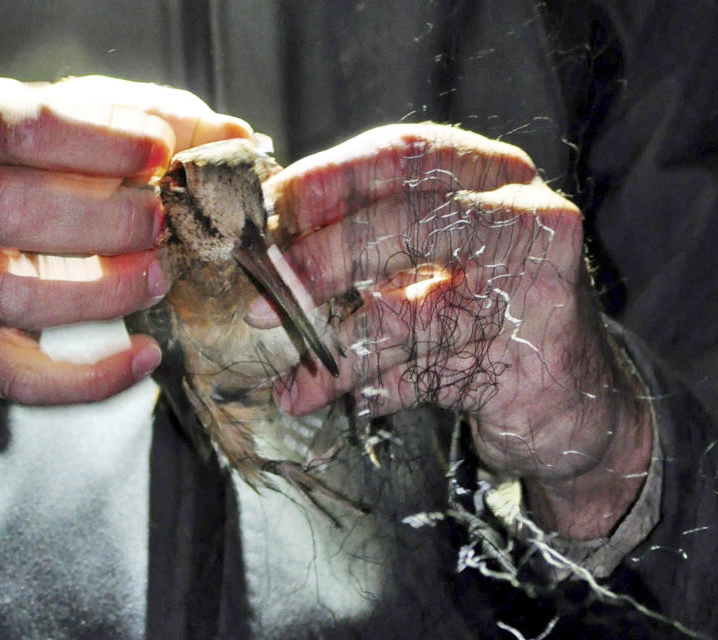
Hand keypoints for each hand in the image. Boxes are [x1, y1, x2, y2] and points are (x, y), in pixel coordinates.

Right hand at [0, 76, 250, 404]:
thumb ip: (144, 120)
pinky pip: (18, 375)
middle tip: (162, 223)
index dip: (101, 141)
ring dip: (100, 293)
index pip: (26, 127)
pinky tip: (142, 358)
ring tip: (158, 278)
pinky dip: (87, 379)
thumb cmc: (14, 172)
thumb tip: (232, 138)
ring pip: (11, 294)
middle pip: (9, 209)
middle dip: (103, 220)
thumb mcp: (63, 126)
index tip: (161, 153)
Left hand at [252, 124, 652, 537]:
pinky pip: (417, 375)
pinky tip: (311, 396)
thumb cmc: (491, 312)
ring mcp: (532, 292)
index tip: (268, 209)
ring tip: (282, 367)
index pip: (401, 155)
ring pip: (405, 314)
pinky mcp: (523, 365)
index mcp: (494, 177)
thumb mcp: (439, 258)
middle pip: (404, 221)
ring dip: (329, 344)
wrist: (578, 400)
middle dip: (321, 257)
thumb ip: (375, 236)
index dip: (325, 179)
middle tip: (262, 292)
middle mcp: (524, 219)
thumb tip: (273, 239)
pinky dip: (358, 389)